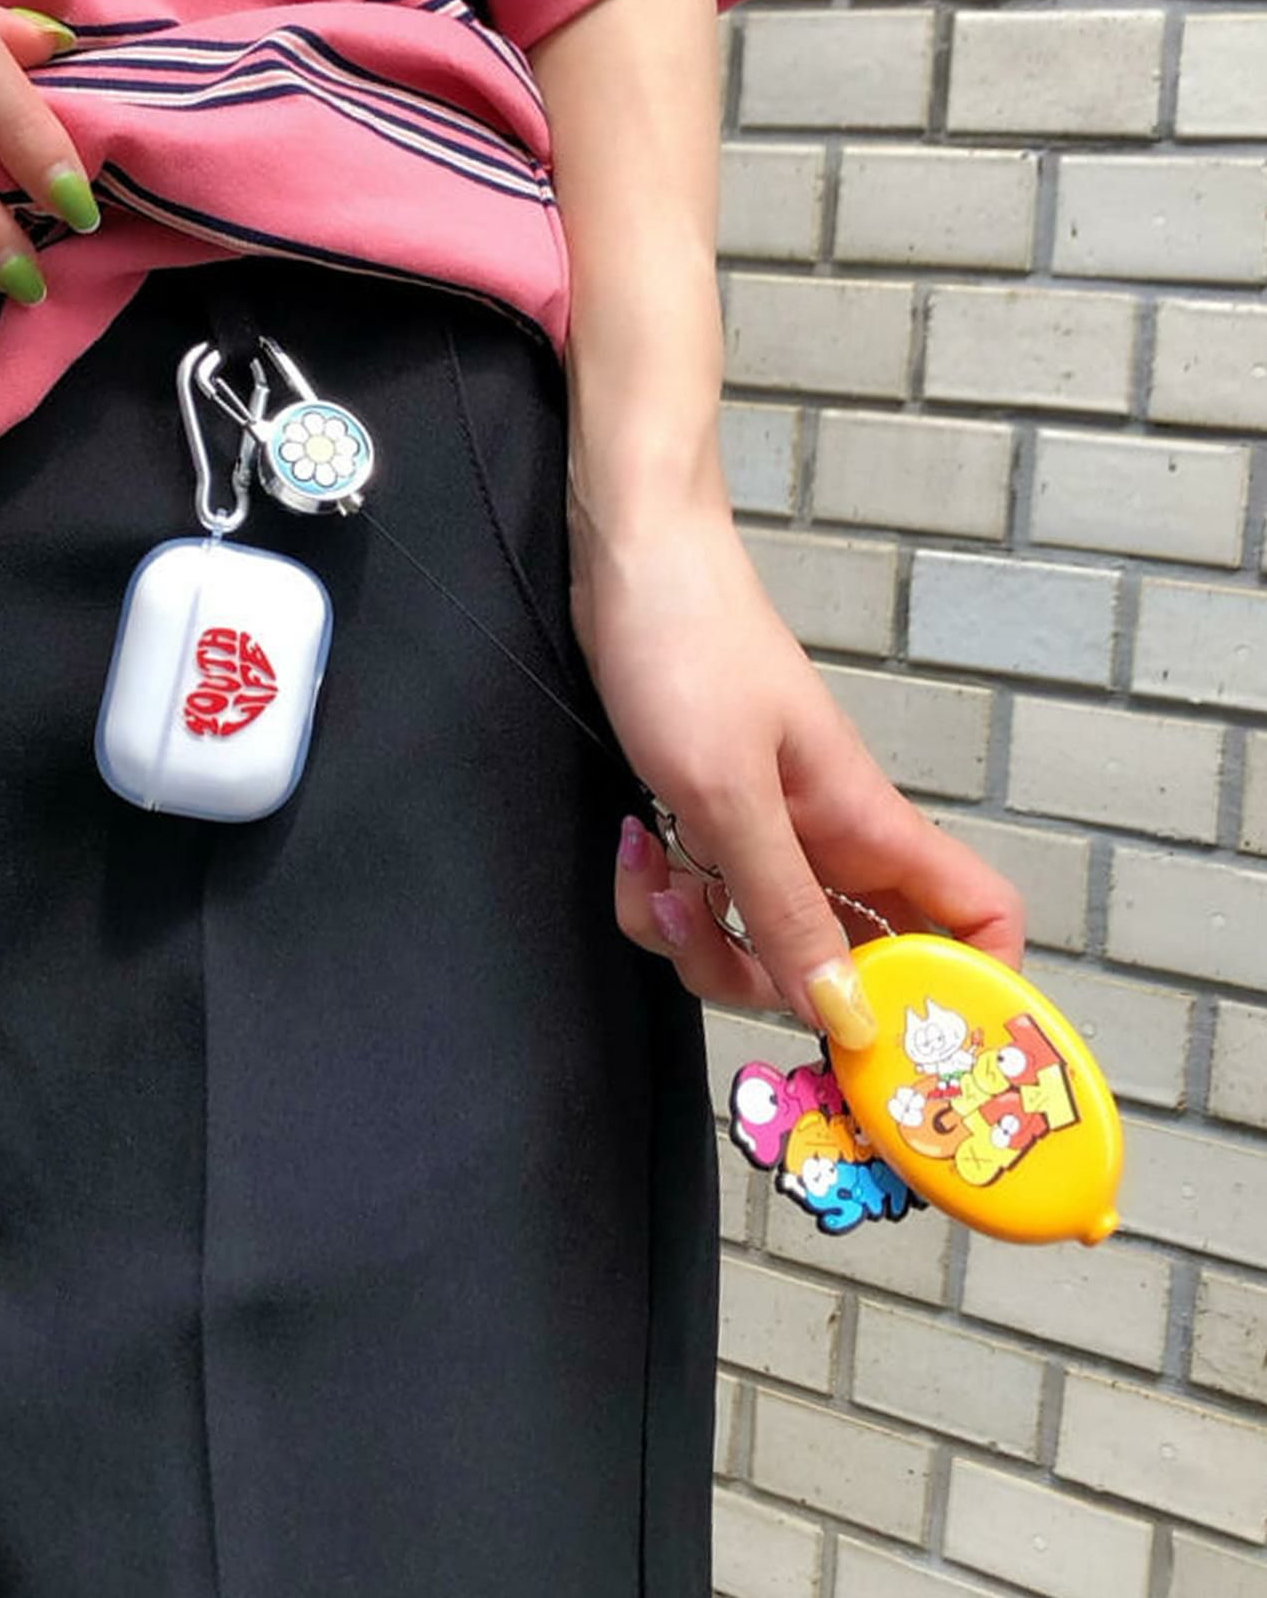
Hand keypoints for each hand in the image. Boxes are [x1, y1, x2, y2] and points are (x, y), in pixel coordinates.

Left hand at [570, 495, 1024, 1047]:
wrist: (627, 562)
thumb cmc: (691, 649)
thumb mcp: (731, 794)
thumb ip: (787, 909)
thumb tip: (851, 1019)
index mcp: (869, 829)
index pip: (978, 920)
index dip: (969, 989)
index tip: (901, 1042)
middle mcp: (831, 843)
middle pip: (845, 967)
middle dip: (768, 982)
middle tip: (708, 935)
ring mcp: (769, 835)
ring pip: (756, 944)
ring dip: (692, 935)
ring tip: (653, 871)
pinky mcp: (709, 822)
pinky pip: (697, 902)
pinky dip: (657, 892)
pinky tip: (634, 842)